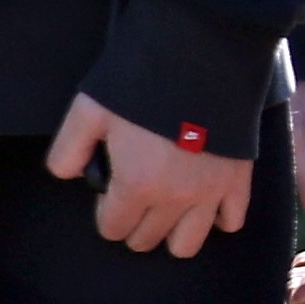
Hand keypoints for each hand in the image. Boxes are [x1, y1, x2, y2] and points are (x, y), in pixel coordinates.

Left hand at [48, 94, 253, 257]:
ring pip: (188, 245)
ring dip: (171, 234)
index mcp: (136, 186)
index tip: (106, 197)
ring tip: (163, 212)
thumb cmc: (140, 84)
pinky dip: (216, 219)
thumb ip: (68, 149)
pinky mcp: (239, 179)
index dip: (105, 216)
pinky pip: (232, 221)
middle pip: (147, 239)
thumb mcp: (87, 112)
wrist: (201, 58)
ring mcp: (210, 193)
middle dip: (133, 226)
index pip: (113, 229)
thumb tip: (65, 176)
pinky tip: (203, 203)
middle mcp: (175, 199)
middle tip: (130, 201)